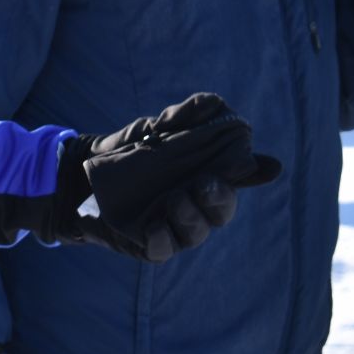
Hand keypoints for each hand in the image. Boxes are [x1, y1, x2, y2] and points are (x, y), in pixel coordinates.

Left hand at [52, 93, 280, 262]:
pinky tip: (155, 224)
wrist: (86, 170)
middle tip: (206, 184)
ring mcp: (175, 227)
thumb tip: (213, 105)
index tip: (267, 165)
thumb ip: (182, 116)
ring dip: (191, 215)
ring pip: (196, 232)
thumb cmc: (132, 151)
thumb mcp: (155, 127)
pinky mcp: (150, 244)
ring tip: (175, 198)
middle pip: (222, 210)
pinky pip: (163, 248)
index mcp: (206, 175)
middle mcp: (196, 204)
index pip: (237, 177)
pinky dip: (162, 237)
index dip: (254, 172)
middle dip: (220, 198)